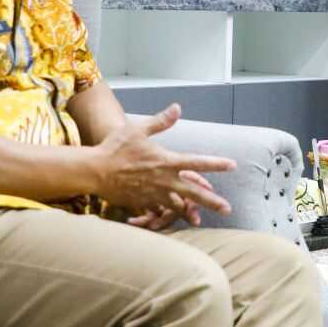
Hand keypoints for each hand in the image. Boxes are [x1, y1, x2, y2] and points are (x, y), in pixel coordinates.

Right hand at [92, 104, 234, 221]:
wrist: (94, 171)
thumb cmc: (116, 147)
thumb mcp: (138, 129)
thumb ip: (161, 121)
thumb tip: (177, 107)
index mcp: (166, 161)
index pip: (198, 162)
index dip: (217, 164)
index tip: (232, 165)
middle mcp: (164, 180)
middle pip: (194, 193)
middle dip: (212, 201)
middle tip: (227, 208)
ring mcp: (154, 194)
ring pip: (178, 206)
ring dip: (190, 212)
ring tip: (201, 219)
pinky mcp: (143, 203)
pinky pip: (158, 211)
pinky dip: (166, 214)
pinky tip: (171, 218)